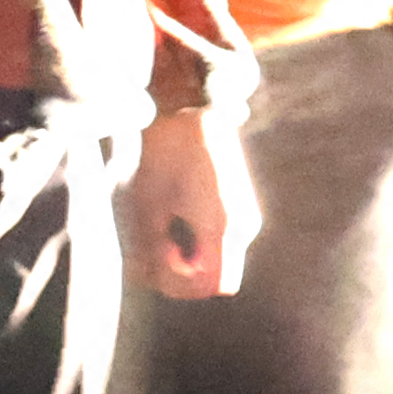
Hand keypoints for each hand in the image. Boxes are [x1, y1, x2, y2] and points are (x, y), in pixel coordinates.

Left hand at [125, 90, 256, 301]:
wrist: (188, 108)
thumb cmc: (162, 153)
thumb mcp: (146, 205)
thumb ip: (150, 250)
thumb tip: (150, 279)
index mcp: (222, 227)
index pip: (213, 285)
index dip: (180, 285)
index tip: (156, 260)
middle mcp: (244, 226)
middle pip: (217, 277)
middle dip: (181, 273)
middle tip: (151, 247)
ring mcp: (246, 217)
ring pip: (218, 261)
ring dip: (187, 259)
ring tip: (158, 231)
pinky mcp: (240, 207)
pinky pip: (221, 243)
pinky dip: (197, 244)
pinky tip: (173, 219)